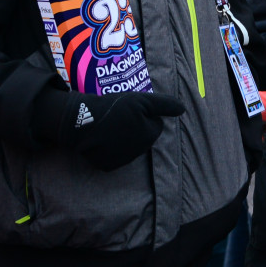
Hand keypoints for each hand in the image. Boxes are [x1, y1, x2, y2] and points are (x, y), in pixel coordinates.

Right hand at [36, 89, 185, 171]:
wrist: (81, 121)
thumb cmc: (114, 107)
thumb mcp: (142, 100)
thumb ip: (165, 105)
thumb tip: (184, 109)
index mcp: (149, 135)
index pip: (155, 125)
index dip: (146, 115)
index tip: (132, 110)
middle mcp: (138, 152)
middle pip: (143, 137)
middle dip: (136, 128)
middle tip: (120, 118)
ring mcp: (122, 161)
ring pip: (130, 148)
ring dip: (124, 138)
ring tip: (109, 127)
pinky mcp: (107, 166)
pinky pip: (114, 157)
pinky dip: (110, 149)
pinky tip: (102, 139)